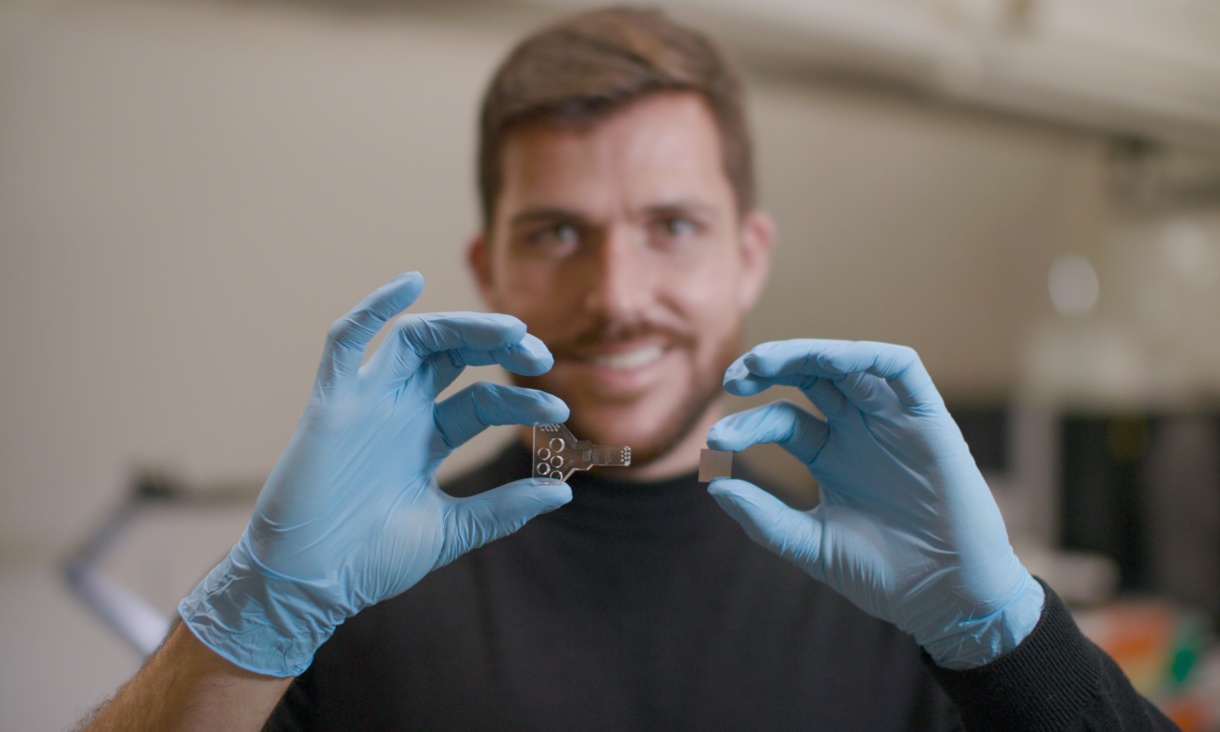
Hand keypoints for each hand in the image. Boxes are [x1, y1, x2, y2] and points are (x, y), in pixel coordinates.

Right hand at [179, 272, 570, 675]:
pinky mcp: (331, 403)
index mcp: (425, 438)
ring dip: (464, 326)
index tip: (559, 412)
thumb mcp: (450, 530)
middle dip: (499, 347)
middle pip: (455, 356)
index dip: (520, 402)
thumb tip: (563, 490)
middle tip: (542, 356)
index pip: (482, 401)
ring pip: (416, 339)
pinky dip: (373, 309)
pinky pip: (345, 341)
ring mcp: (365, 402)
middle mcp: (399, 411)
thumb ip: (503, 509)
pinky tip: (409, 283)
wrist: (307, 584)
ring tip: (510, 329)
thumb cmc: (369, 559)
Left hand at [706, 339, 1042, 668]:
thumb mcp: (812, 545)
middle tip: (732, 378)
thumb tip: (715, 485)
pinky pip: (901, 369)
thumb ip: (764, 518)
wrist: (947, 600)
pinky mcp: (929, 420)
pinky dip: (865, 355)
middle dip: (770, 366)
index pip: (784, 419)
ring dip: (804, 353)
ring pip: (848, 362)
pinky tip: (829, 362)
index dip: (749, 423)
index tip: (717, 443)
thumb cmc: (884, 574)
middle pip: (811, 377)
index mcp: (832, 455)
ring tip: (761, 362)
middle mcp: (860, 430)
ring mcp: (894, 422)